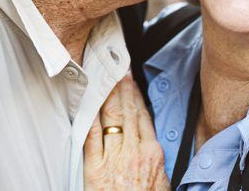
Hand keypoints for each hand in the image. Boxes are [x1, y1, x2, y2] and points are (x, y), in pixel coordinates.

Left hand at [84, 75, 169, 189]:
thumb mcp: (161, 183)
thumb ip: (156, 162)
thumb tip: (152, 148)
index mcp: (153, 154)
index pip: (143, 116)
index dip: (135, 96)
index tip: (131, 81)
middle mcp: (135, 151)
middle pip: (127, 111)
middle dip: (121, 88)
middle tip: (116, 68)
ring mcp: (114, 158)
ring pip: (111, 118)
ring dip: (106, 95)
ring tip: (103, 77)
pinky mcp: (95, 168)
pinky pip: (92, 135)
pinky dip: (90, 116)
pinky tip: (87, 103)